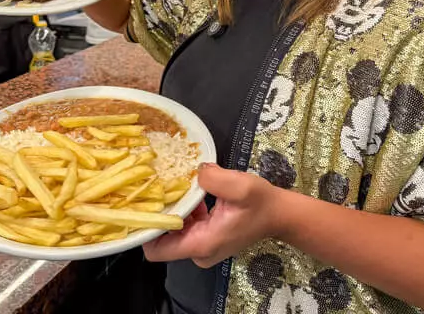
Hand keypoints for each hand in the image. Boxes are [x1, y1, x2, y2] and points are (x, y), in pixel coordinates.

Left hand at [143, 163, 278, 267]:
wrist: (279, 215)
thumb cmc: (260, 202)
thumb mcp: (239, 185)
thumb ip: (212, 178)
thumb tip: (195, 172)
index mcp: (201, 244)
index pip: (156, 249)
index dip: (145, 228)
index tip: (143, 204)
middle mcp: (198, 252)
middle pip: (161, 239)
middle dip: (159, 214)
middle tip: (158, 187)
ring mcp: (201, 248)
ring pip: (172, 232)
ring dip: (173, 210)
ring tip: (177, 188)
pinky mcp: (205, 240)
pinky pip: (184, 227)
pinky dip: (184, 211)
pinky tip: (192, 194)